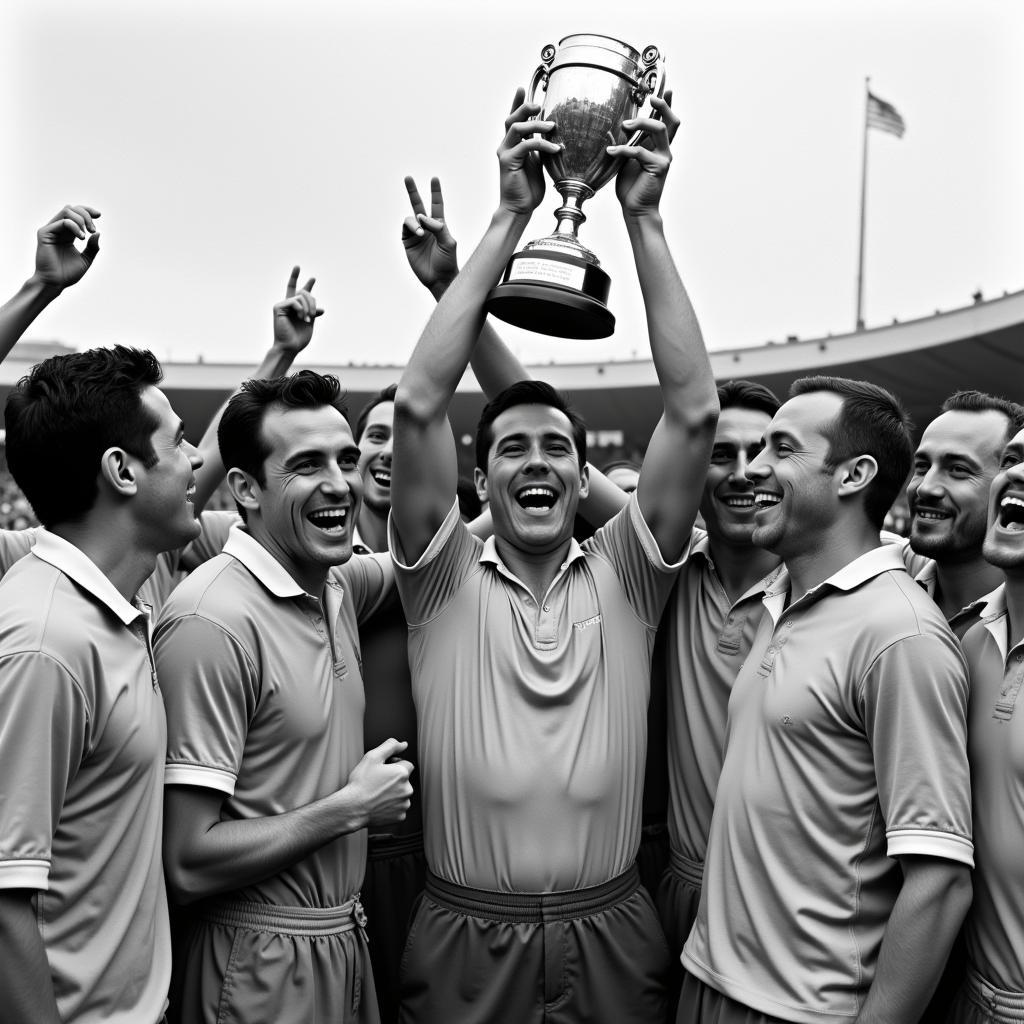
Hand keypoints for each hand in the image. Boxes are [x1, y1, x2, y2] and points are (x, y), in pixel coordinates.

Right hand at [33, 205, 100, 289]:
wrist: (55, 283)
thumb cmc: (68, 274)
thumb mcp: (86, 259)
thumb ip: (93, 247)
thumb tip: (98, 233)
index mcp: (68, 234)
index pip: (76, 214)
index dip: (88, 211)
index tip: (99, 215)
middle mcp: (58, 230)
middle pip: (72, 209)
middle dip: (86, 215)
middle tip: (93, 229)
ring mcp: (51, 230)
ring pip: (67, 211)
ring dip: (81, 219)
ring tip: (87, 234)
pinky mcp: (45, 233)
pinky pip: (62, 222)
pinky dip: (75, 226)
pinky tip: (81, 237)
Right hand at [272, 266, 322, 354]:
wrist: (290, 347)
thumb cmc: (299, 338)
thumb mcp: (310, 323)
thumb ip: (314, 313)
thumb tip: (322, 309)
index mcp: (297, 309)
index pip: (301, 293)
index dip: (307, 285)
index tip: (313, 278)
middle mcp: (289, 305)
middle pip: (301, 291)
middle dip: (311, 299)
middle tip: (313, 314)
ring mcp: (283, 305)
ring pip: (301, 296)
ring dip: (308, 308)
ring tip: (307, 320)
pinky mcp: (278, 307)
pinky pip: (294, 301)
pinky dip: (301, 309)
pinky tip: (302, 317)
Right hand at [346, 738, 413, 824]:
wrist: (352, 808)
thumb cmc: (360, 783)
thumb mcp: (372, 757)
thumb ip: (390, 746)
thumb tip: (404, 744)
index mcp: (402, 773)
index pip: (406, 764)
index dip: (394, 765)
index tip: (382, 770)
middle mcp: (407, 789)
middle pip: (404, 780)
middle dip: (394, 779)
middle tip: (377, 783)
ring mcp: (404, 804)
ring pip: (402, 794)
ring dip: (394, 793)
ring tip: (377, 794)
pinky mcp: (400, 816)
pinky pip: (399, 807)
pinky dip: (391, 806)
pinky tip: (379, 804)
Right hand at [402, 176, 458, 295]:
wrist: (439, 279)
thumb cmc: (448, 261)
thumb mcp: (449, 242)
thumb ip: (438, 227)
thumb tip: (423, 217)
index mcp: (439, 225)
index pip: (437, 205)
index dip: (435, 192)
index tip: (434, 178)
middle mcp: (426, 227)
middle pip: (419, 205)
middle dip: (413, 191)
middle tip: (408, 178)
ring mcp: (416, 234)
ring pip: (411, 217)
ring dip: (416, 222)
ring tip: (421, 232)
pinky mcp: (408, 242)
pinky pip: (406, 228)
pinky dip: (411, 226)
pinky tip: (418, 233)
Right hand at [497, 88, 559, 217]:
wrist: (520, 208)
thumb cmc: (529, 188)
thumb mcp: (538, 163)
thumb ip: (540, 148)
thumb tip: (553, 134)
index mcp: (513, 144)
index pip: (514, 119)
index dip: (517, 102)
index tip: (523, 88)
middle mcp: (506, 146)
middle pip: (512, 118)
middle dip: (525, 107)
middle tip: (540, 104)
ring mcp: (505, 153)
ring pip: (517, 128)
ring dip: (535, 124)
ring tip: (552, 126)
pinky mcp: (507, 162)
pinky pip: (525, 146)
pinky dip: (541, 144)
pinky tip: (555, 148)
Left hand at [609, 92, 678, 217]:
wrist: (635, 208)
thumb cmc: (631, 186)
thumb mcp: (628, 159)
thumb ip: (629, 142)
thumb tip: (620, 125)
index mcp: (658, 146)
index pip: (666, 121)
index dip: (667, 104)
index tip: (664, 88)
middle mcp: (664, 150)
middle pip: (671, 121)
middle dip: (662, 105)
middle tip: (649, 99)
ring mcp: (664, 158)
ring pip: (659, 129)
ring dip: (641, 123)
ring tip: (624, 125)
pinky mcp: (659, 167)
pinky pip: (640, 151)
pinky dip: (624, 149)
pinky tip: (610, 151)